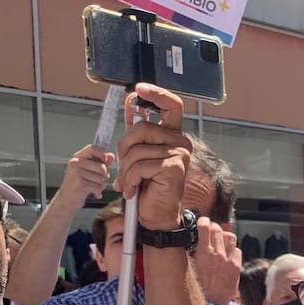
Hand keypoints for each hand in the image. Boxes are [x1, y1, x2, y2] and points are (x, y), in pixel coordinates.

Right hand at [56, 146, 113, 207]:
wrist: (66, 200)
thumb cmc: (77, 185)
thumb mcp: (88, 171)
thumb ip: (100, 163)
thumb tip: (110, 155)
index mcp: (77, 158)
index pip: (93, 148)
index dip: (103, 154)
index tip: (105, 161)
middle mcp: (75, 163)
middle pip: (101, 166)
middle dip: (104, 176)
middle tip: (97, 181)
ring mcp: (76, 173)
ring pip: (101, 178)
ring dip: (100, 185)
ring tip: (92, 187)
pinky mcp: (80, 184)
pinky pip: (98, 186)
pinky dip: (98, 191)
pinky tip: (92, 192)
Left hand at [115, 84, 191, 230]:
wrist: (156, 215)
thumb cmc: (148, 187)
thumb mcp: (139, 156)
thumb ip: (138, 134)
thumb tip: (131, 105)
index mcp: (173, 135)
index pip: (171, 105)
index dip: (156, 93)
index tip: (137, 89)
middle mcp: (181, 141)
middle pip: (142, 127)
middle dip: (124, 147)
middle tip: (122, 166)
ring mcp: (180, 154)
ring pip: (137, 150)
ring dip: (125, 170)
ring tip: (128, 183)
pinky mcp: (174, 167)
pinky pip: (140, 166)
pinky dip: (130, 180)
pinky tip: (133, 190)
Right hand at [193, 217, 240, 304]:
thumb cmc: (196, 289)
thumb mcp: (187, 268)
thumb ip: (189, 253)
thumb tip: (187, 243)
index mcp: (203, 253)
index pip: (205, 227)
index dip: (203, 221)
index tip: (201, 221)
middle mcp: (218, 254)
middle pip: (218, 229)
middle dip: (213, 227)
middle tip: (209, 231)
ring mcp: (229, 260)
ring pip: (230, 237)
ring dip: (224, 236)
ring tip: (219, 240)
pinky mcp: (236, 267)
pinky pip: (237, 250)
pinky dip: (232, 249)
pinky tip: (226, 254)